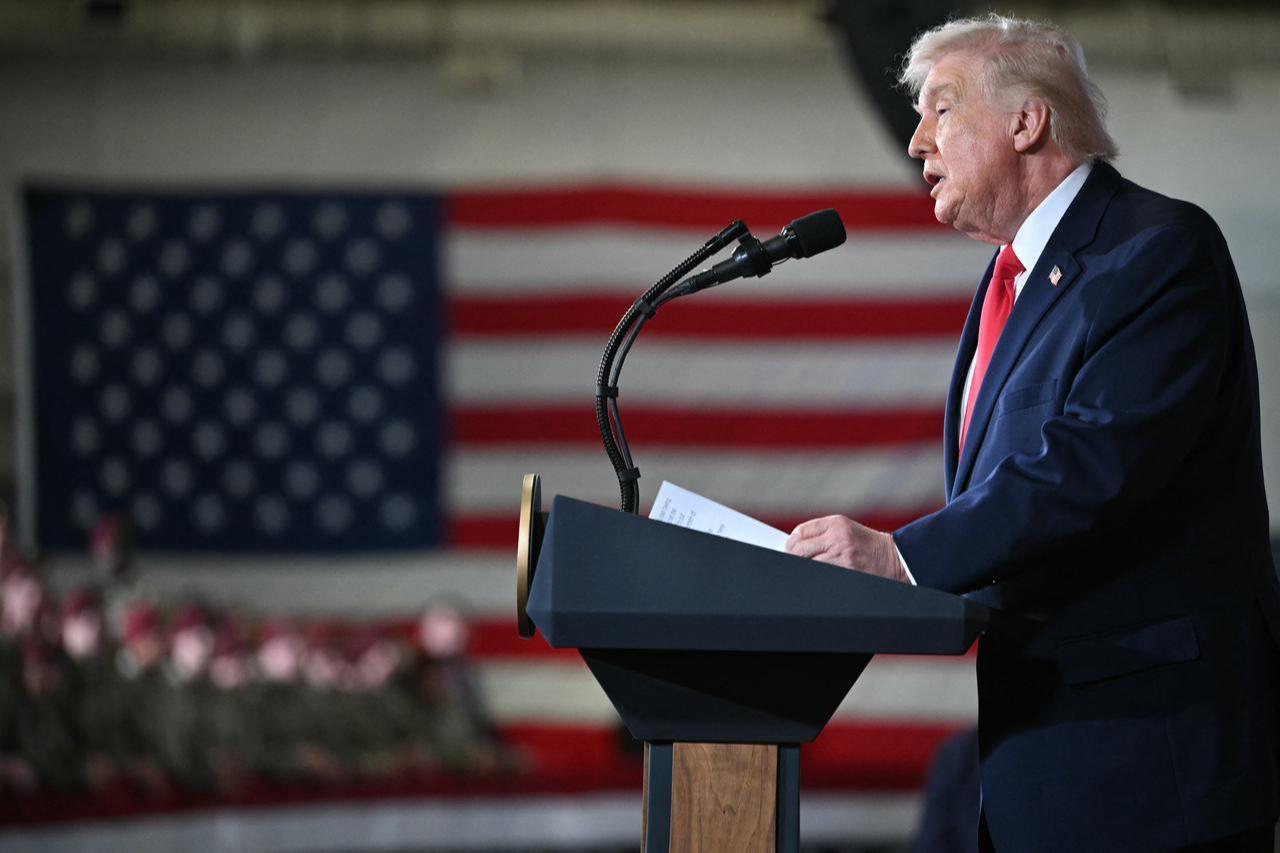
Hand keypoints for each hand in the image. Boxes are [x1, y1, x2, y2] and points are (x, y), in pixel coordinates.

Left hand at [785, 515, 907, 582]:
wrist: (896, 558)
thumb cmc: (869, 546)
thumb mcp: (847, 530)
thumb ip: (824, 534)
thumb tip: (796, 544)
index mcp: (836, 523)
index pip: (801, 532)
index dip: (791, 543)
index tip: (789, 550)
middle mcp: (837, 536)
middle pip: (799, 548)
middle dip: (793, 557)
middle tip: (793, 563)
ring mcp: (841, 553)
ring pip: (807, 563)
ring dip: (803, 567)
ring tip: (804, 569)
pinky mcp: (846, 569)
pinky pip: (820, 573)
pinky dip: (814, 575)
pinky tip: (815, 576)